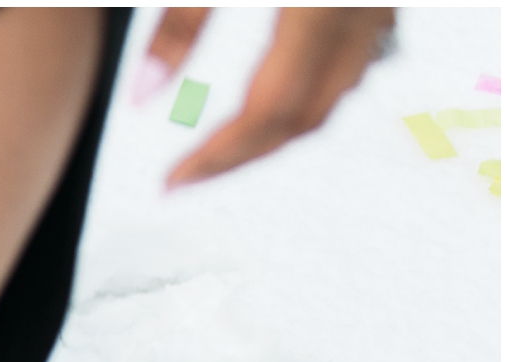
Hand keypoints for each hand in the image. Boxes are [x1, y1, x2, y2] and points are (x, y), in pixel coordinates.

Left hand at [141, 7, 395, 187]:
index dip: (217, 155)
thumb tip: (142, 92)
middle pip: (304, 117)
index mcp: (320, 8)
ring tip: (219, 149)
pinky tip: (270, 98)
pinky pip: (351, 64)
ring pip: (335, 95)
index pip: (267, 110)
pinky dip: (308, 94)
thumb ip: (183, 22)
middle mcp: (362, 13)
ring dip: (276, 131)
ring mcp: (382, 7)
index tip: (171, 181)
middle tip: (187, 177)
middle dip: (241, 156)